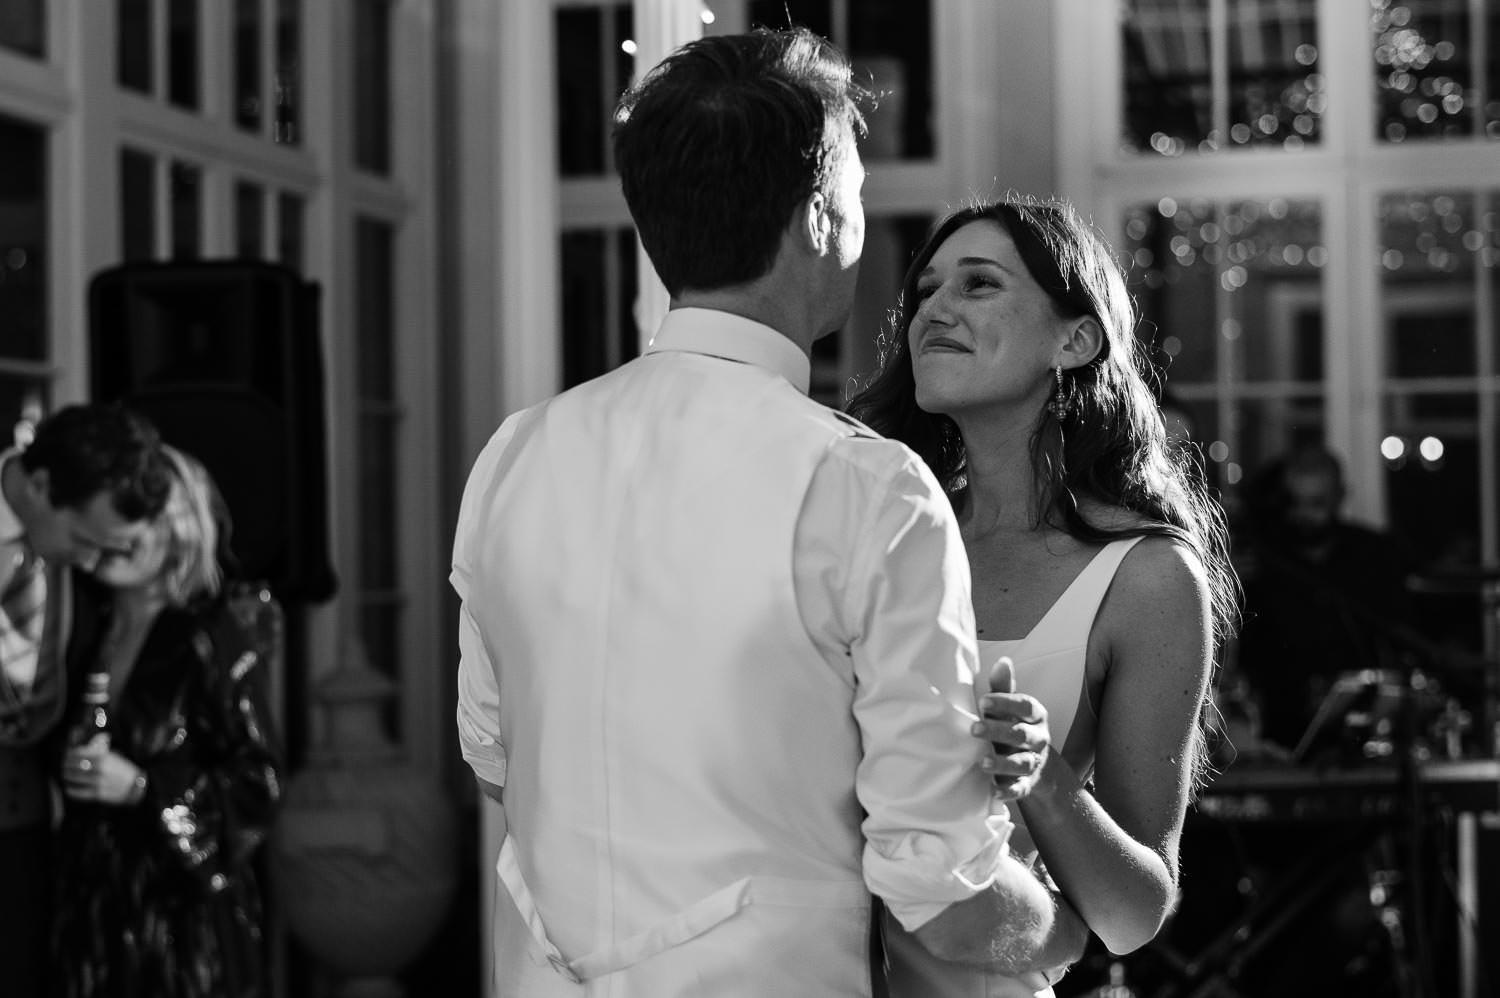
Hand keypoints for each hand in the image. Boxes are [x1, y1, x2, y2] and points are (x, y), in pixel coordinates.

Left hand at [61, 735, 146, 805]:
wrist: (137, 786)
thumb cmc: (125, 769)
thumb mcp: (115, 755)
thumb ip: (101, 749)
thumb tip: (90, 741)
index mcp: (104, 757)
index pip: (79, 754)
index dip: (70, 754)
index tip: (67, 754)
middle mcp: (99, 769)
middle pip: (74, 766)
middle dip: (66, 765)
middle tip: (63, 765)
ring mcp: (98, 782)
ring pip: (75, 779)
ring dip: (67, 776)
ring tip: (64, 775)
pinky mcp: (98, 794)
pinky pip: (79, 792)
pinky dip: (71, 790)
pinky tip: (68, 788)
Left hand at [973, 657, 1049, 800]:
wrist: (1035, 765)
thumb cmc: (1014, 727)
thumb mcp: (1011, 709)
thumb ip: (1005, 688)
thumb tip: (1003, 661)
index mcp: (1036, 716)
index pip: (1025, 706)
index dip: (1006, 703)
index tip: (983, 701)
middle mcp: (1038, 739)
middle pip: (1021, 735)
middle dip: (998, 732)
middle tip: (974, 729)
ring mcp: (1034, 762)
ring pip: (1022, 763)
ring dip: (1002, 763)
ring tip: (982, 763)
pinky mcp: (1028, 784)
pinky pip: (1021, 789)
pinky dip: (1009, 791)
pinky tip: (994, 791)